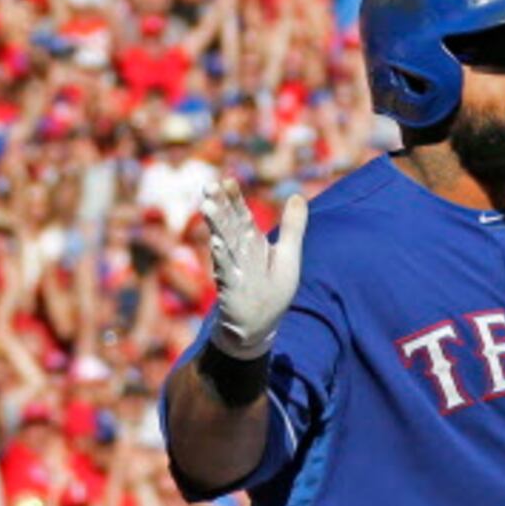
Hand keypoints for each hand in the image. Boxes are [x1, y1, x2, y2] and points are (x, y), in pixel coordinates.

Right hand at [201, 180, 304, 360]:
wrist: (257, 326)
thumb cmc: (272, 289)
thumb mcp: (287, 255)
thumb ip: (292, 226)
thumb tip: (298, 195)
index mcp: (251, 243)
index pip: (241, 216)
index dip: (234, 199)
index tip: (227, 180)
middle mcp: (239, 254)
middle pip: (230, 225)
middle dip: (220, 206)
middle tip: (209, 186)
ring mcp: (234, 271)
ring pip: (225, 244)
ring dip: (216, 226)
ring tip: (206, 206)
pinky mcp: (233, 290)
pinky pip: (227, 272)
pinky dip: (221, 259)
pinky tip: (216, 244)